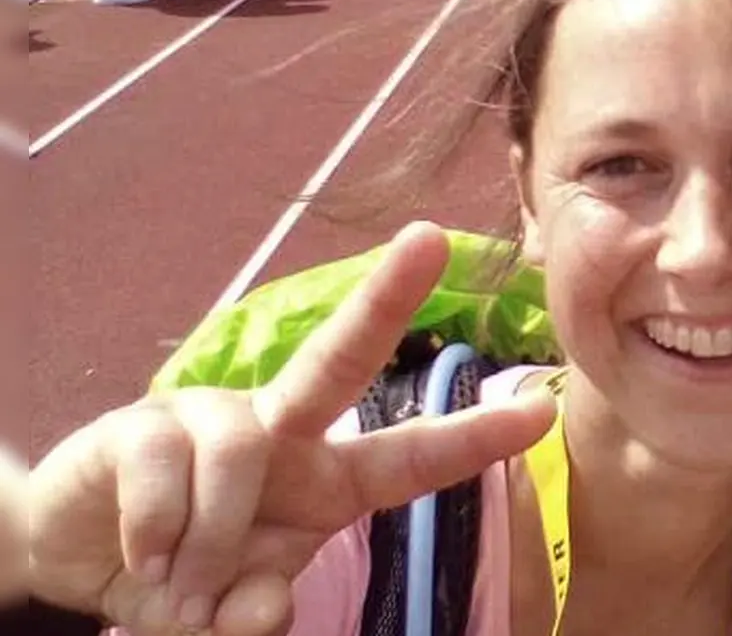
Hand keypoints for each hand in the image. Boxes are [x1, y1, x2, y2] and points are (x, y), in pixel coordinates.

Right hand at [29, 222, 556, 635]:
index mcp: (326, 481)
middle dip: (387, 298)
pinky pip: (165, 472)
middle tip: (430, 239)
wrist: (81, 559)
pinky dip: (156, 533)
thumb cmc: (185, 574)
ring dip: (209, 539)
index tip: (543, 411)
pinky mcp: (142, 423)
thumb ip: (255, 614)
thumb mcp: (229, 612)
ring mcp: (212, 417)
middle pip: (340, 357)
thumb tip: (267, 604)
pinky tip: (144, 553)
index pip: (411, 459)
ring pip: (238, 452)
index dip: (475, 439)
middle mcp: (281, 433)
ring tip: (183, 579)